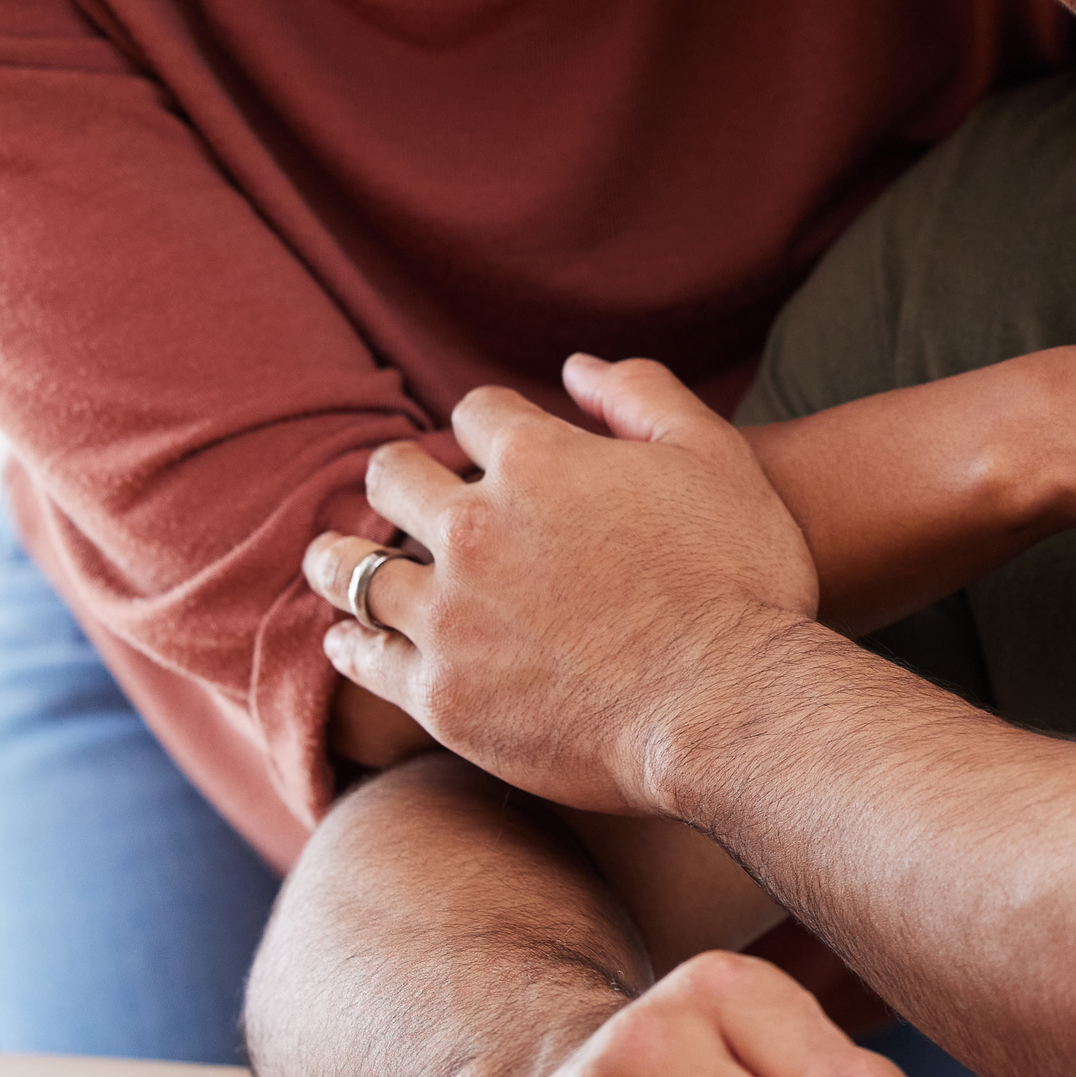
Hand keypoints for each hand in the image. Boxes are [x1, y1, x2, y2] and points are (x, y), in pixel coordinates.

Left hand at [313, 359, 815, 813]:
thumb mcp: (714, 456)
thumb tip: (575, 368)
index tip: (498, 446)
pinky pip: (364, 658)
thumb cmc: (740, 580)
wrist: (730, 708)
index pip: (477, 413)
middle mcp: (473, 528)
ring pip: (354, 568)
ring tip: (335, 555)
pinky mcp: (441, 696)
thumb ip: (642, 396)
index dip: (491, 424)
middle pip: (394, 478)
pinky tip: (347, 636)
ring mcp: (448, 616)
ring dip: (342, 555)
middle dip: (399, 476)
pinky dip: (350, 640)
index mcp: (535, 459)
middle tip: (400, 489)